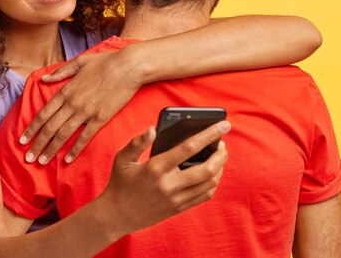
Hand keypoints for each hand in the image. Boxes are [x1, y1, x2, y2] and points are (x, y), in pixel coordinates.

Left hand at [19, 49, 142, 163]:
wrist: (128, 66)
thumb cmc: (105, 62)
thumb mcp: (79, 62)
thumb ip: (60, 72)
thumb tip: (44, 79)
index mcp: (66, 91)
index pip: (43, 114)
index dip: (31, 128)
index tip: (22, 140)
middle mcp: (72, 103)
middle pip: (49, 128)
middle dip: (37, 144)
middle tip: (28, 158)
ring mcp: (86, 112)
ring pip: (63, 135)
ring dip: (51, 149)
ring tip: (41, 161)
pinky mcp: (100, 118)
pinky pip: (85, 137)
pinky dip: (75, 150)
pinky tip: (68, 160)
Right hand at [100, 120, 230, 235]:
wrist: (117, 215)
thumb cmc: (120, 183)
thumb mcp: (122, 159)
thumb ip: (137, 142)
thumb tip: (153, 129)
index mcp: (156, 167)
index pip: (189, 148)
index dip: (209, 134)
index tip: (223, 125)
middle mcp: (169, 184)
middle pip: (206, 169)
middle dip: (221, 154)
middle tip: (223, 144)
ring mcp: (175, 199)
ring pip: (209, 183)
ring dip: (219, 168)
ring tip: (219, 156)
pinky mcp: (178, 208)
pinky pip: (204, 196)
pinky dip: (213, 183)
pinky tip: (212, 173)